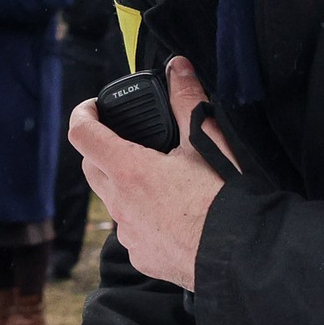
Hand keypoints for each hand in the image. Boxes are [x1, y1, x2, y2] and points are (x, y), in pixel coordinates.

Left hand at [69, 56, 230, 289]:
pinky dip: (142, 217)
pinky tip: (172, 215)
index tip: (93, 108)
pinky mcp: (142, 257)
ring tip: (159, 179)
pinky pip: (131, 231)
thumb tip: (177, 67)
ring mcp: (129, 234)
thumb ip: (187, 100)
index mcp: (129, 170)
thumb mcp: (207, 141)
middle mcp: (120, 204)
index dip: (83, 114)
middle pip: (91, 168)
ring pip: (113, 202)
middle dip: (101, 150)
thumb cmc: (223, 198)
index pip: (83, 135)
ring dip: (124, 186)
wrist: (241, 255)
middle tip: (128, 140)